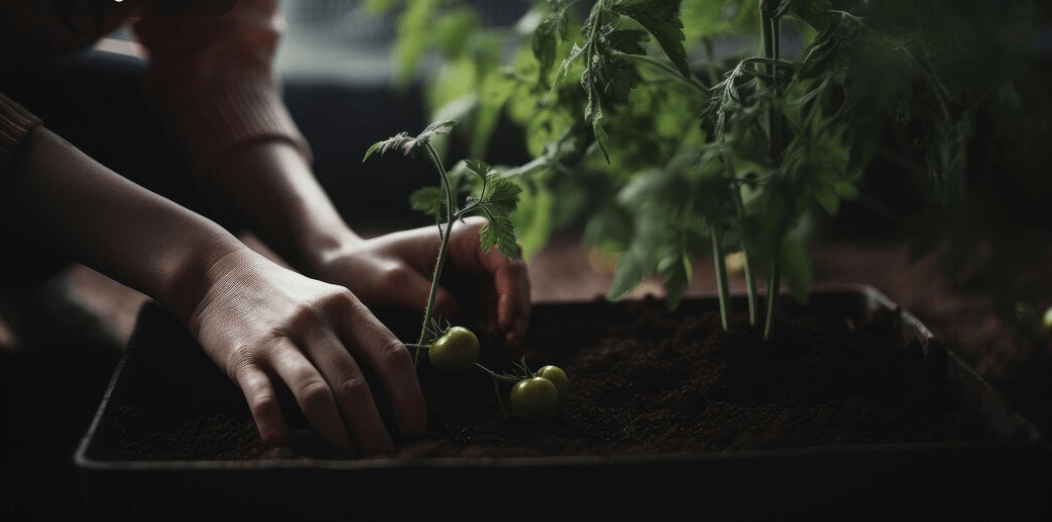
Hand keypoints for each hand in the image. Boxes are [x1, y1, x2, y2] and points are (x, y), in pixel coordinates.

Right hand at [187, 248, 425, 455]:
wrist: (218, 273)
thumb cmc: (287, 297)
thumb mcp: (332, 301)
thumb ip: (364, 336)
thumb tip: (404, 387)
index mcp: (346, 307)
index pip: (392, 355)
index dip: (410, 397)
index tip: (416, 427)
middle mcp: (316, 322)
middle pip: (356, 385)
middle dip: (375, 430)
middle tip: (385, 456)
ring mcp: (278, 340)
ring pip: (316, 396)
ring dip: (337, 435)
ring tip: (350, 459)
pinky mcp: (243, 359)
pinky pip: (264, 401)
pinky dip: (278, 428)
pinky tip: (289, 446)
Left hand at [309, 217, 530, 351]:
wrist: (348, 269)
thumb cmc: (366, 265)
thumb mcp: (393, 282)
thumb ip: (430, 298)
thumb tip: (464, 322)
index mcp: (467, 233)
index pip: (506, 261)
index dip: (512, 294)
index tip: (503, 326)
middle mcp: (481, 248)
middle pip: (516, 281)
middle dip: (516, 314)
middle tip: (510, 348)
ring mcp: (478, 271)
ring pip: (510, 299)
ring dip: (509, 325)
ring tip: (504, 353)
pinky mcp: (472, 291)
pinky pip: (494, 311)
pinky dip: (496, 330)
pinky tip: (493, 348)